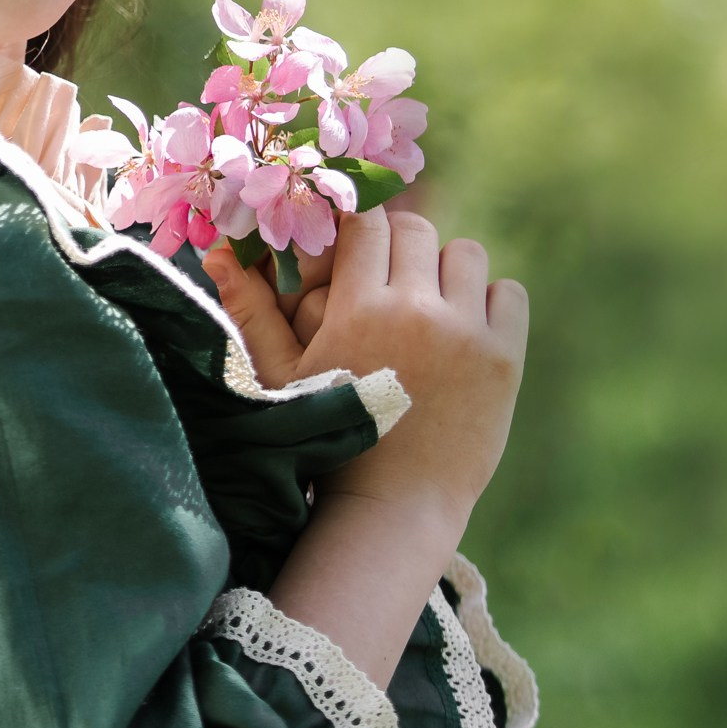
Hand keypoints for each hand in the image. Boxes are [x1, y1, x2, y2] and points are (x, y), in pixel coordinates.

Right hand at [203, 205, 527, 540]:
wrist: (395, 507)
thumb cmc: (328, 439)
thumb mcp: (283, 375)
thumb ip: (252, 310)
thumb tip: (218, 255)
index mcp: (358, 309)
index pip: (366, 220)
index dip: (361, 226)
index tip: (359, 246)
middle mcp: (415, 311)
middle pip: (416, 229)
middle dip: (402, 247)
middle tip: (393, 282)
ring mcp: (465, 333)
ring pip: (466, 254)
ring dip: (448, 272)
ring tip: (432, 308)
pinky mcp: (504, 359)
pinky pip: (509, 293)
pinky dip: (491, 304)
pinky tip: (467, 332)